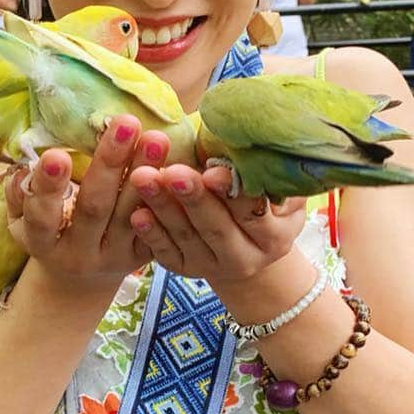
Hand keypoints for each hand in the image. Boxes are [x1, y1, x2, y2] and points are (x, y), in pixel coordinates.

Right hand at [3, 117, 166, 291]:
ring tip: (157, 137)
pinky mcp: (144, 255)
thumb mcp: (22, 219)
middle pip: (96, 208)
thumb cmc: (48, 231)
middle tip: (126, 123)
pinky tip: (178, 165)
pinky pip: (158, 224)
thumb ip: (21, 192)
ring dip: (146, 171)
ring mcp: (116, 257)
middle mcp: (80, 255)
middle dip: (110, 163)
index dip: (49, 188)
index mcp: (44, 245)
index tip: (58, 155)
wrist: (80, 277)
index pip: (43, 217)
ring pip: (132, 212)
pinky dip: (167, 195)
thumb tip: (27, 163)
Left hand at [127, 163, 307, 288]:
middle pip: (216, 228)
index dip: (232, 193)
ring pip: (186, 236)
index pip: (253, 212)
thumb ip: (266, 172)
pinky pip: (165, 252)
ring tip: (143, 178)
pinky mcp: (184, 269)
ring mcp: (212, 266)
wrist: (246, 244)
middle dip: (193, 198)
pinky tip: (136, 213)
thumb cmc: (262, 200)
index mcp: (274, 237)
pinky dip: (150, 233)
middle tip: (172, 172)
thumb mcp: (277, 190)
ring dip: (163, 207)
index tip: (212, 172)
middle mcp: (245, 258)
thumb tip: (249, 144)